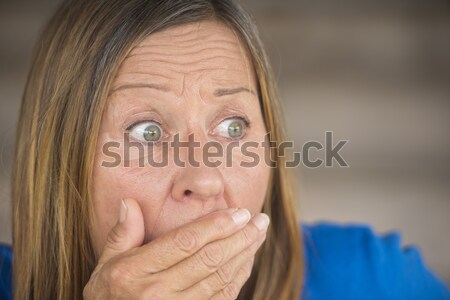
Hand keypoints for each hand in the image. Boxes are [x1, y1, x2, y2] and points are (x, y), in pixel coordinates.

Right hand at [83, 198, 269, 299]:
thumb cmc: (109, 296)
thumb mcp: (105, 265)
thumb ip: (121, 234)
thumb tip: (130, 202)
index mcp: (136, 272)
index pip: (185, 242)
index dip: (216, 225)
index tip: (238, 212)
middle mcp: (158, 293)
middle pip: (209, 259)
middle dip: (240, 237)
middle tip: (260, 220)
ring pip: (220, 279)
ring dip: (244, 255)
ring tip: (259, 235)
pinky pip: (221, 299)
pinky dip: (238, 278)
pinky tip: (247, 261)